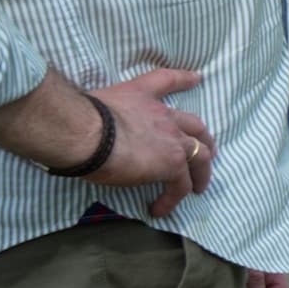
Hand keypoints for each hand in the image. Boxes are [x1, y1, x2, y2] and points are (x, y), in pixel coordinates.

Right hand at [86, 63, 219, 217]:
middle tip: (207, 151)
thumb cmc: (81, 118)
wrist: (86, 133)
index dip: (183, 79)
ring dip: (200, 172)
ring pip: (199, 155)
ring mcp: (172, 140)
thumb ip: (104, 116)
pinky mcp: (173, 164)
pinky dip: (173, 198)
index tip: (196, 78)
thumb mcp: (95, 106)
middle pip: (195, 126)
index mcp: (142, 95)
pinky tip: (161, 209)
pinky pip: (180, 185)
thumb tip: (95, 132)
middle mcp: (163, 115)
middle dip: (203, 139)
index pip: (166, 81)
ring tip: (197, 187)